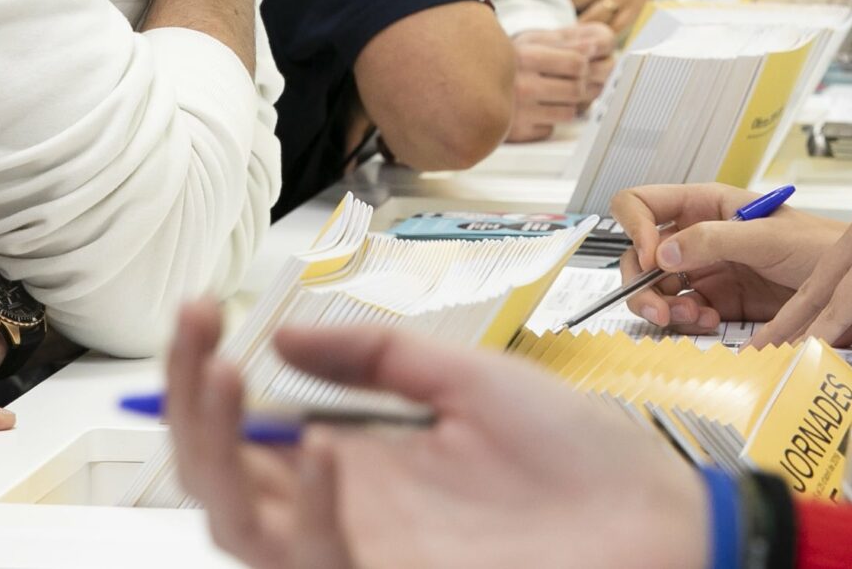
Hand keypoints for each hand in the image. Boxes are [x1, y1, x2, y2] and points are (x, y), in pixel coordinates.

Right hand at [164, 302, 708, 568]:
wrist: (663, 520)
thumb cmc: (581, 459)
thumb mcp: (468, 379)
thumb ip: (377, 356)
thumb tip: (282, 339)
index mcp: (354, 462)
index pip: (244, 428)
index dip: (201, 375)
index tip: (199, 309)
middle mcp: (342, 513)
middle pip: (219, 478)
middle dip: (188, 406)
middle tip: (198, 336)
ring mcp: (362, 554)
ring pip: (239, 530)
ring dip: (216, 452)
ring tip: (226, 377)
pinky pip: (315, 563)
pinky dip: (305, 511)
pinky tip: (319, 445)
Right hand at [505, 27, 604, 140]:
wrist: (468, 86)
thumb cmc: (506, 63)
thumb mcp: (529, 43)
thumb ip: (563, 42)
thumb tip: (594, 48)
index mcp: (524, 57)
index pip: (576, 63)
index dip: (582, 65)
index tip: (577, 66)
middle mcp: (521, 85)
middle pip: (577, 89)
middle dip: (578, 86)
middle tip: (570, 82)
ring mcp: (518, 112)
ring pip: (569, 112)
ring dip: (565, 105)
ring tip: (550, 96)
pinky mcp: (517, 133)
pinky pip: (550, 129)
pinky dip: (546, 121)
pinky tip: (534, 111)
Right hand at [609, 183, 843, 332]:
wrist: (850, 286)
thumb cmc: (818, 245)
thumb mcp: (767, 237)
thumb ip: (715, 240)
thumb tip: (665, 252)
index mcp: (703, 205)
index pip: (642, 204)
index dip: (636, 229)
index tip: (654, 259)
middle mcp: (696, 235)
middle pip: (640, 253)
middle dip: (642, 283)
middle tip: (659, 310)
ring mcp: (705, 270)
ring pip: (657, 289)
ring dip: (665, 308)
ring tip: (694, 319)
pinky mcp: (717, 301)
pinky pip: (683, 314)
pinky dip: (688, 323)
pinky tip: (710, 322)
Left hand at [750, 165, 851, 347]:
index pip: (849, 268)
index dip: (827, 302)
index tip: (810, 328)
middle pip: (823, 276)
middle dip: (795, 314)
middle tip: (767, 342)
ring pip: (824, 288)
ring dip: (797, 325)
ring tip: (771, 352)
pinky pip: (846, 298)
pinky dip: (826, 327)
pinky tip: (807, 348)